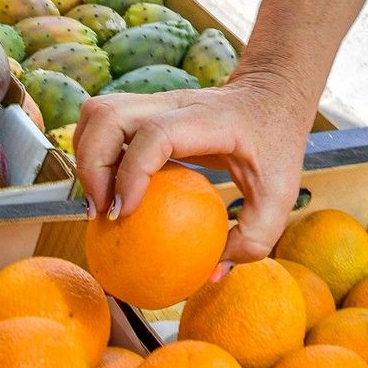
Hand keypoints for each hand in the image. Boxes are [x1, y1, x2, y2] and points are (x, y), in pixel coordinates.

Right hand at [75, 69, 311, 264]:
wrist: (272, 92)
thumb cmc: (276, 143)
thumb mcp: (280, 195)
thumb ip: (253, 239)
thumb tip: (209, 274)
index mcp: (209, 120)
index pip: (156, 133)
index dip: (132, 172)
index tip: (126, 214)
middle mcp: (174, 102)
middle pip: (109, 115)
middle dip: (93, 166)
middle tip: (104, 214)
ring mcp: (156, 101)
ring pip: (97, 113)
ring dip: (87, 158)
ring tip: (101, 204)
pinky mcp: (145, 109)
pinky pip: (103, 123)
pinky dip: (94, 154)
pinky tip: (110, 191)